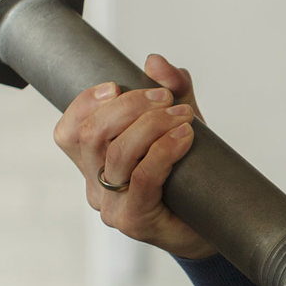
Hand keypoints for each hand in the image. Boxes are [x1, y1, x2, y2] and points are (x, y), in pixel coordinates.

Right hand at [53, 53, 217, 259]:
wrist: (216, 222)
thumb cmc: (191, 175)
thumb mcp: (179, 121)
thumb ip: (170, 89)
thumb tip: (154, 63)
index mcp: (94, 163)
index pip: (68, 131)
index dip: (85, 103)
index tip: (117, 85)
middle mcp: (96, 186)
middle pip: (91, 135)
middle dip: (129, 106)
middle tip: (165, 98)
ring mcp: (112, 207)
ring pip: (118, 154)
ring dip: (152, 125)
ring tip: (183, 116)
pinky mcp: (135, 221)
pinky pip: (143, 177)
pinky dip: (164, 150)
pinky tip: (185, 137)